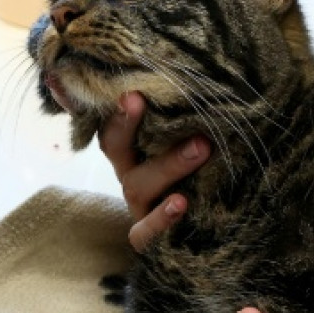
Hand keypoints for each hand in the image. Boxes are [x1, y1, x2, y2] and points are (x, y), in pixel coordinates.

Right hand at [95, 92, 210, 251]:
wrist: (209, 234)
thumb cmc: (203, 174)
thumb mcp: (196, 140)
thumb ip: (190, 116)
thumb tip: (152, 74)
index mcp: (134, 146)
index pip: (113, 117)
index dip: (103, 103)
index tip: (111, 83)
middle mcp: (130, 172)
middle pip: (114, 146)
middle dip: (123, 123)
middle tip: (136, 99)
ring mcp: (138, 206)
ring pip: (137, 185)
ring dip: (168, 165)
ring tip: (200, 147)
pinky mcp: (148, 238)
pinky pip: (144, 232)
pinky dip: (161, 219)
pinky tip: (181, 203)